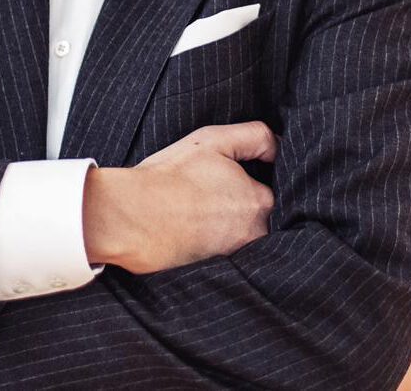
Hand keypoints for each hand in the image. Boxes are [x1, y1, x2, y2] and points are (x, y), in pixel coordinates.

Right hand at [83, 120, 277, 274]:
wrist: (132, 216)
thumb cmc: (170, 176)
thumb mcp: (213, 140)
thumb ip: (255, 137)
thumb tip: (278, 147)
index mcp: (257, 201)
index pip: (266, 190)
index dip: (246, 180)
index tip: (221, 177)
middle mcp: (253, 234)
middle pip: (255, 217)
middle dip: (237, 206)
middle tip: (206, 194)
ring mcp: (233, 256)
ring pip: (240, 237)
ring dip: (226, 227)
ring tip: (196, 211)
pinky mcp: (214, 272)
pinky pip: (223, 254)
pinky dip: (212, 244)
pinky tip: (191, 229)